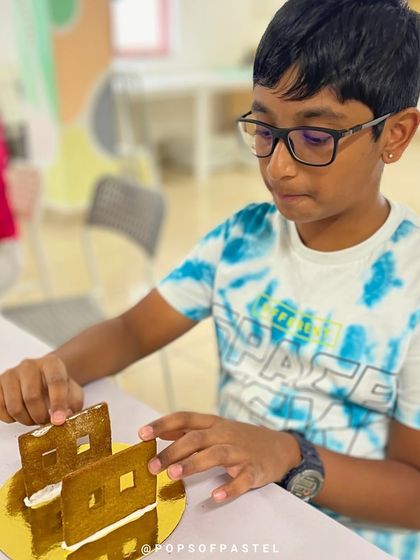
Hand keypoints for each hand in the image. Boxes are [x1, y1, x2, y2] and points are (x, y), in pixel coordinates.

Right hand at [0, 354, 83, 425]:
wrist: (43, 378)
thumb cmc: (58, 387)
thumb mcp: (73, 392)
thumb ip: (73, 403)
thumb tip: (64, 416)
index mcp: (51, 363)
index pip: (55, 381)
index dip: (57, 403)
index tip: (58, 420)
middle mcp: (30, 365)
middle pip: (32, 397)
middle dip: (40, 416)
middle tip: (46, 421)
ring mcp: (12, 373)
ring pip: (15, 406)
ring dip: (26, 420)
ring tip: (35, 418)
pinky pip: (0, 409)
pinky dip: (11, 418)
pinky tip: (22, 413)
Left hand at [139, 412, 300, 501]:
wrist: (280, 446)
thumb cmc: (240, 438)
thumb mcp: (215, 428)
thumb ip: (188, 430)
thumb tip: (157, 431)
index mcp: (213, 423)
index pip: (184, 419)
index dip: (162, 424)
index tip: (141, 434)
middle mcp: (225, 433)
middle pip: (196, 438)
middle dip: (172, 451)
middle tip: (151, 466)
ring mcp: (241, 451)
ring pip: (216, 454)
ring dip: (194, 464)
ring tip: (174, 475)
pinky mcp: (254, 469)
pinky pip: (242, 479)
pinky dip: (229, 487)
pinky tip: (215, 496)